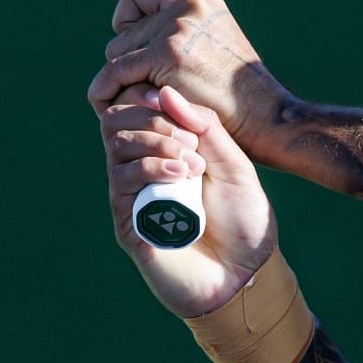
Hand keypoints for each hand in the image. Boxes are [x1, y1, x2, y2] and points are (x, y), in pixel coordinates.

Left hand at [89, 0, 291, 159]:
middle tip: (144, 85)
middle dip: (128, 58)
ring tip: (146, 99)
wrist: (264, 115)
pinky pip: (115, 71)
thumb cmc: (238, 94)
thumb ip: (182, 34)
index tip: (139, 44)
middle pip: (124, 28)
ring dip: (124, 77)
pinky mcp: (167, 54)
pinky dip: (107, 90)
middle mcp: (190, 5)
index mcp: (202, 0)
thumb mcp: (215, 49)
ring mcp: (178, 28)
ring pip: (117, 50)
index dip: (130, 17)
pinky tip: (109, 105)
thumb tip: (129, 35)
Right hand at [102, 84, 278, 317]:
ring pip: (117, 147)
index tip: (171, 99)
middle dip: (153, 119)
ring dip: (156, 142)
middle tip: (191, 140)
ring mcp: (132, 195)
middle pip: (117, 122)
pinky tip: (181, 174)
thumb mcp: (234, 162)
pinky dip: (150, 168)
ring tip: (193, 163)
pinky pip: (122, 182)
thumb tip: (165, 90)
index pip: (134, 108)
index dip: (146, 96)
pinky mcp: (128, 222)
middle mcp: (142, 169)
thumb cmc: (242, 218)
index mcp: (165, 150)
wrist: (246, 271)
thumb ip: (205, 126)